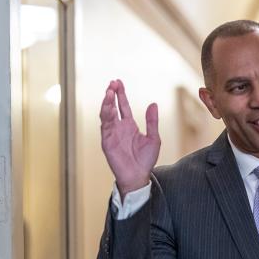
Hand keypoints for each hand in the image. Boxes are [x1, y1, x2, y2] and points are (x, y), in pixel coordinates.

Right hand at [99, 79, 160, 194]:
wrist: (138, 176)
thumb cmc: (145, 160)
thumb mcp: (153, 138)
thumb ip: (152, 121)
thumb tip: (153, 104)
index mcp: (129, 125)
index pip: (123, 106)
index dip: (120, 94)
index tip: (118, 82)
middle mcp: (119, 128)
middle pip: (112, 107)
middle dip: (111, 94)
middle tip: (112, 83)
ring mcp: (112, 134)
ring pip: (106, 114)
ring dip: (106, 103)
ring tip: (109, 92)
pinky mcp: (107, 141)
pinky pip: (105, 126)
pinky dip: (106, 116)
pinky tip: (109, 108)